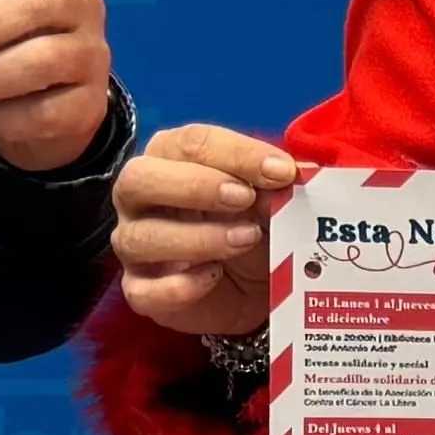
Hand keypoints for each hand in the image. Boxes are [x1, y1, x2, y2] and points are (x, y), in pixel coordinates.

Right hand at [116, 122, 296, 338]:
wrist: (258, 286)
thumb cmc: (257, 224)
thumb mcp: (274, 199)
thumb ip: (279, 182)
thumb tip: (301, 172)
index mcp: (171, 158)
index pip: (190, 143)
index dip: (237, 154)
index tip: (283, 171)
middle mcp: (140, 198)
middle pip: (139, 179)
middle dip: (195, 186)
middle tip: (245, 198)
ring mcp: (133, 246)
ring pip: (139, 238)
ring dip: (198, 237)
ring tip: (246, 239)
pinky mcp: (140, 291)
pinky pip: (142, 291)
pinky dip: (180, 286)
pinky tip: (215, 277)